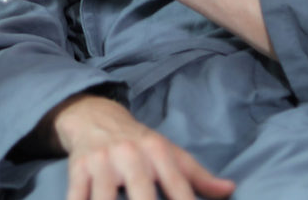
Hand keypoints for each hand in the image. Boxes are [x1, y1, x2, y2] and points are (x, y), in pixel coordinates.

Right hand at [50, 95, 234, 199]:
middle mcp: (130, 154)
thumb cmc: (139, 143)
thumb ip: (198, 176)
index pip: (178, 188)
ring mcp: (101, 162)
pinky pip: (77, 196)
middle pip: (142, 194)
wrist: (94, 116)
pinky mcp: (77, 169)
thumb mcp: (169, 153)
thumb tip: (230, 189)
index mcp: (157, 152)